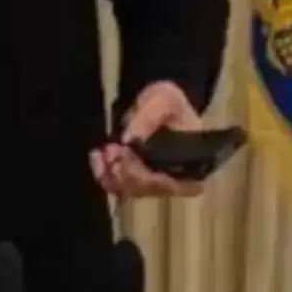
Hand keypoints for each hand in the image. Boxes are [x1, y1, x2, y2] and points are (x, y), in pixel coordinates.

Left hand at [90, 81, 204, 198]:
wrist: (159, 100)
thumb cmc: (170, 101)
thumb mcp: (164, 100)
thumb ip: (149, 117)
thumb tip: (129, 140)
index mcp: (193, 166)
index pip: (170, 184)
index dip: (145, 178)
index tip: (126, 158)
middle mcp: (178, 182)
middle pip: (146, 189)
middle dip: (124, 171)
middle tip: (111, 148)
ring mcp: (156, 183)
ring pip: (130, 191)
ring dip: (111, 173)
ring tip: (103, 150)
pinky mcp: (139, 180)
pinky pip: (119, 186)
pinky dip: (105, 174)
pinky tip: (97, 156)